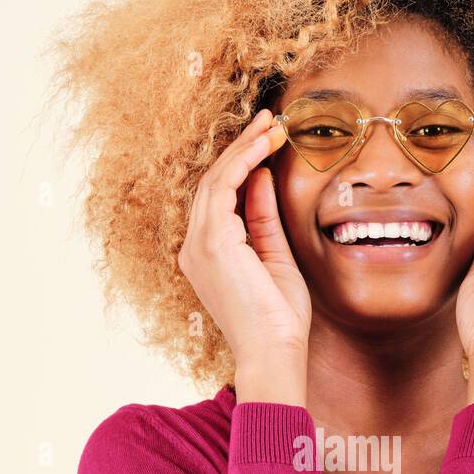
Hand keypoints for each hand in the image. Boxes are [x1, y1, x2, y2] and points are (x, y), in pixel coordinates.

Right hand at [178, 110, 311, 394]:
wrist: (274, 352)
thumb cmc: (279, 319)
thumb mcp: (275, 257)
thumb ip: (263, 218)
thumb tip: (261, 177)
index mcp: (207, 256)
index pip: (219, 199)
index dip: (241, 166)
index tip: (268, 142)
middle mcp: (195, 248)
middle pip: (213, 183)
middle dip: (242, 148)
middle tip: (271, 121)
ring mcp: (199, 244)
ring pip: (216, 179)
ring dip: (244, 147)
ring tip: (272, 124)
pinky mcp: (212, 241)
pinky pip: (224, 187)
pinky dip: (244, 161)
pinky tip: (265, 146)